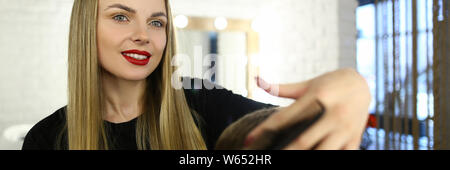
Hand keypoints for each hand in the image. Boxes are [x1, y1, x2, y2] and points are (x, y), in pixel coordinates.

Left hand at [245, 68, 371, 149]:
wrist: (363, 84)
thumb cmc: (329, 84)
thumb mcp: (307, 84)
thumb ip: (281, 88)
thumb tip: (256, 79)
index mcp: (317, 97)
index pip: (285, 116)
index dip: (265, 129)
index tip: (249, 139)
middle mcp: (331, 114)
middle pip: (303, 141)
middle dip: (285, 153)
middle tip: (268, 158)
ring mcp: (344, 128)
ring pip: (322, 152)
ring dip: (305, 158)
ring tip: (287, 160)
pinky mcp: (354, 139)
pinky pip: (342, 155)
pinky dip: (327, 158)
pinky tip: (313, 159)